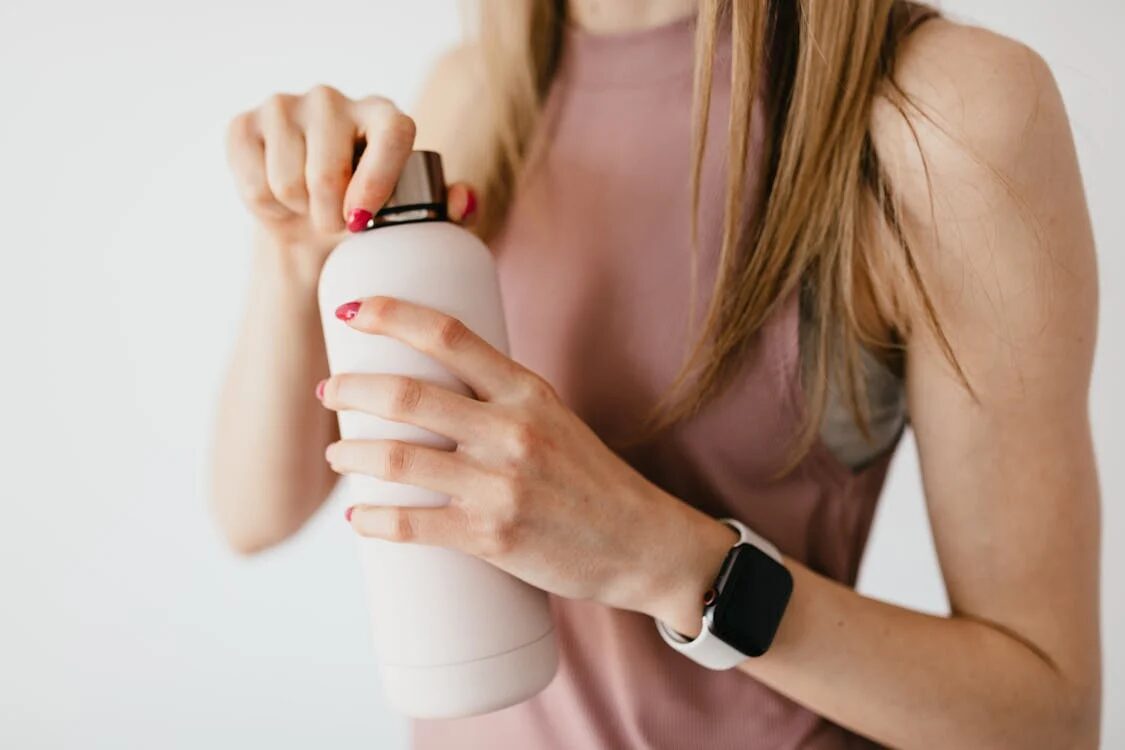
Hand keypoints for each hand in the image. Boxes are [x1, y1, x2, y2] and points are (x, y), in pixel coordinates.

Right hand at [225, 85, 474, 284]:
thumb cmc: (369, 216)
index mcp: (384, 115)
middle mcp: (333, 99)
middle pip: (328, 172)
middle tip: (337, 224)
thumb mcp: (412, 217)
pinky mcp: (243, 125)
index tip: (362, 220)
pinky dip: (267, 207)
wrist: (307, 222)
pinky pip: (254, 184)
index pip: (392, 134)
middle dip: (331, 217)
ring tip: (310, 208)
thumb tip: (462, 201)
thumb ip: (446, 210)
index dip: (378, 181)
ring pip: (287, 182)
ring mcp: (284, 105)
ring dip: (300, 212)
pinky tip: (279, 198)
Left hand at [317, 295, 736, 626]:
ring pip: (398, 460)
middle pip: (407, 395)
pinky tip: (358, 517)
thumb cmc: (590, 479)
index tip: (353, 310)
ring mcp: (501, 485)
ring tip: (337, 455)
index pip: (449, 335)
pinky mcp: (492, 537)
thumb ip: (498, 398)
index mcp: (526, 391)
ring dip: (351, 454)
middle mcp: (512, 430)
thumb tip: (430, 384)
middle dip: (351, 390)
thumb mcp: (553, 417)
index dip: (392, 315)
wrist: (640, 543)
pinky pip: (412, 524)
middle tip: (329, 391)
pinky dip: (373, 520)